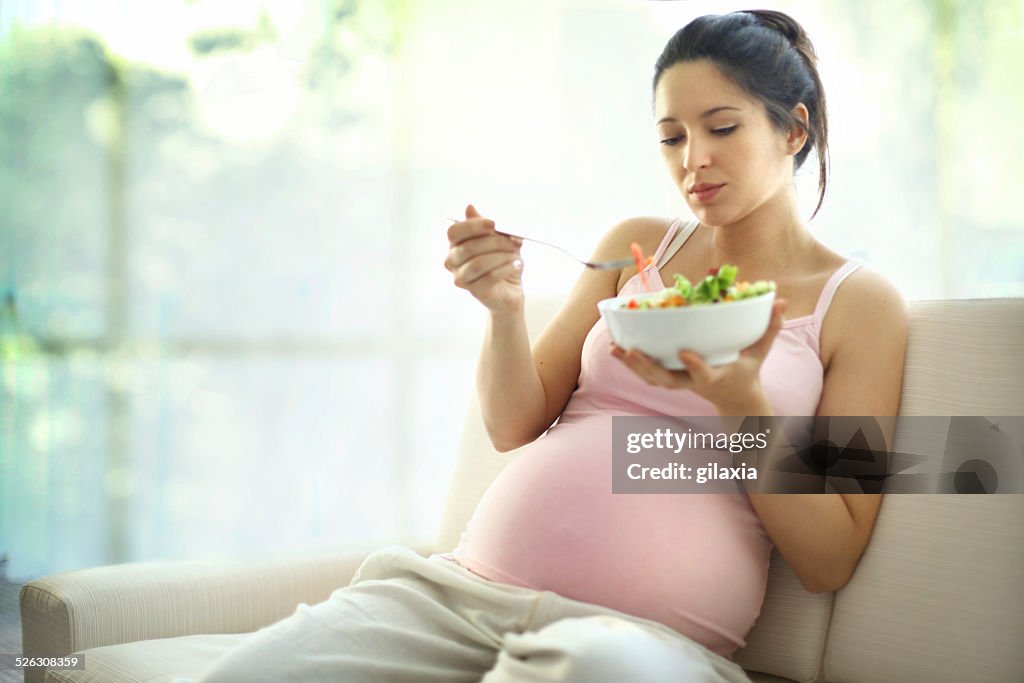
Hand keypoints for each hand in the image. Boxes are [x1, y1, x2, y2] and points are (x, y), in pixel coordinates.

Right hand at [445, 205, 524, 312]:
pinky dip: (506, 269)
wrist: (510, 290)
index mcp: (455, 245)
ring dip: (501, 256)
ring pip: (478, 263)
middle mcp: (452, 262)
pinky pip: (489, 278)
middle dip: (495, 242)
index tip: (494, 224)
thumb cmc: (501, 262)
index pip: (454, 232)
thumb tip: (469, 208)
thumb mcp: (498, 240)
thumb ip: (486, 227)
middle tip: (514, 241)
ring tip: (517, 255)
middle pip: (468, 247)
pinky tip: (517, 265)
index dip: (473, 226)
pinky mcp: (475, 292)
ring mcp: (461, 279)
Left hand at [610, 299, 787, 412]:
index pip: (704, 373)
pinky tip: (615, 348)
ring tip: (615, 348)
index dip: (695, 366)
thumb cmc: (747, 367)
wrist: (734, 395)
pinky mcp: (669, 379)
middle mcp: (694, 382)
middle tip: (632, 351)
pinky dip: (630, 364)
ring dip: (632, 366)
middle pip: (667, 380)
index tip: (685, 352)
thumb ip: (770, 327)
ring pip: (652, 379)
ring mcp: (679, 383)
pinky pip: (646, 374)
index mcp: (716, 376)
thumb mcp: (761, 350)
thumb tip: (782, 301)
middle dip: (648, 367)